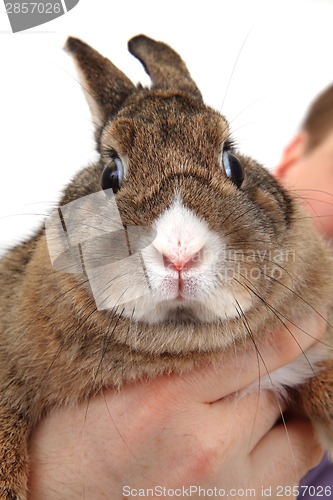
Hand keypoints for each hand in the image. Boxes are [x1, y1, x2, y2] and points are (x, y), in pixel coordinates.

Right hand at [28, 314, 324, 498]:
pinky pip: (287, 477)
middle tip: (253, 368)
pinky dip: (278, 453)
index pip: (253, 353)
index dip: (293, 331)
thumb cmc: (85, 426)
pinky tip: (246, 444)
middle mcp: (201, 447)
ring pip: (296, 440)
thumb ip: (181, 350)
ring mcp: (224, 490)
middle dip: (272, 376)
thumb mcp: (122, 373)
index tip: (313, 316)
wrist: (62, 489)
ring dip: (281, 418)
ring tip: (249, 409)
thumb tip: (237, 327)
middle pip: (274, 394)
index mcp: (165, 398)